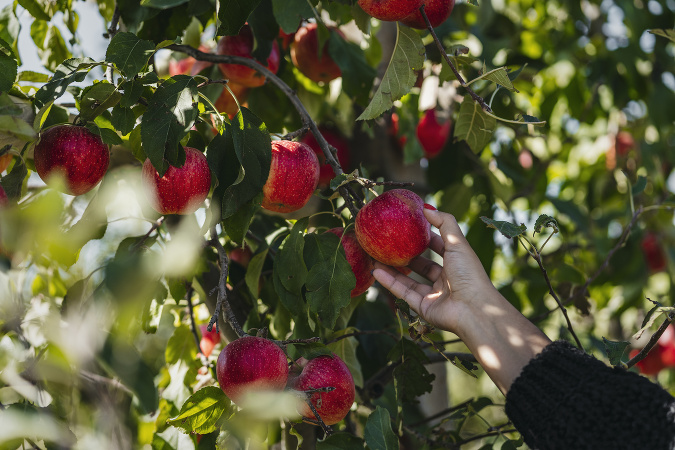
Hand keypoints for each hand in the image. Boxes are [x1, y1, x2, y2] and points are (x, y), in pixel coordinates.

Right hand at [373, 208, 497, 337]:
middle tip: (388, 243)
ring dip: (392, 269)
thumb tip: (426, 207)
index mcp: (456, 264)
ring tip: (375, 257)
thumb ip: (444, 223)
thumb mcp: (458, 243)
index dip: (425, 237)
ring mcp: (433, 295)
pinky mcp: (423, 307)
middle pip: (422, 265)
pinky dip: (389, 282)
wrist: (473, 309)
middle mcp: (445, 280)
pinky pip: (403, 293)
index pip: (439, 248)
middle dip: (405, 255)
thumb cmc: (469, 274)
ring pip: (409, 280)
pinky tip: (376, 271)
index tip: (408, 227)